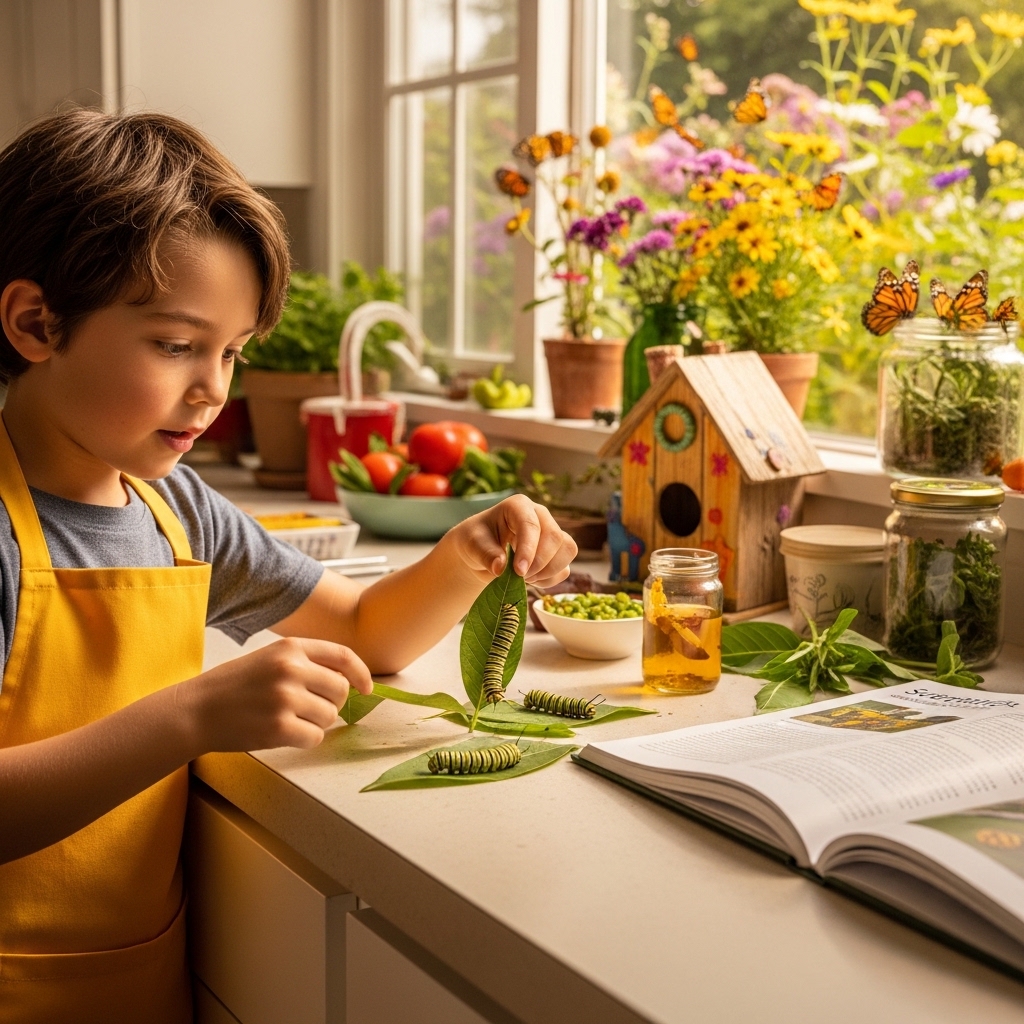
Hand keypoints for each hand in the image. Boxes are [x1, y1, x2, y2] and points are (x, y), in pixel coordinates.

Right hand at [177, 638, 372, 752]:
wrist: (196, 710)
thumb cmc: (234, 686)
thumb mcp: (270, 659)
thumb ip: (305, 663)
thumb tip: (348, 679)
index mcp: (290, 647)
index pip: (343, 656)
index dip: (360, 673)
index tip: (366, 688)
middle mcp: (291, 669)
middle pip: (340, 689)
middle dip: (333, 703)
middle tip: (311, 709)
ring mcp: (285, 698)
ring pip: (329, 716)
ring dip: (316, 723)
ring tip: (290, 720)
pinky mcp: (279, 728)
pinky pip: (315, 737)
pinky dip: (306, 739)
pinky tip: (285, 734)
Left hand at [448, 494, 576, 585]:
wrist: (482, 552)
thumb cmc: (476, 541)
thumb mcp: (472, 544)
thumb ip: (485, 554)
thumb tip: (500, 568)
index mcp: (518, 506)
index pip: (531, 525)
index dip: (528, 549)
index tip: (519, 571)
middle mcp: (540, 516)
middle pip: (555, 537)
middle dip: (539, 563)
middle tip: (518, 577)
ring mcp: (552, 533)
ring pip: (568, 550)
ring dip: (548, 571)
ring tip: (525, 578)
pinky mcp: (558, 552)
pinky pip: (565, 568)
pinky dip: (549, 580)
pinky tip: (531, 580)